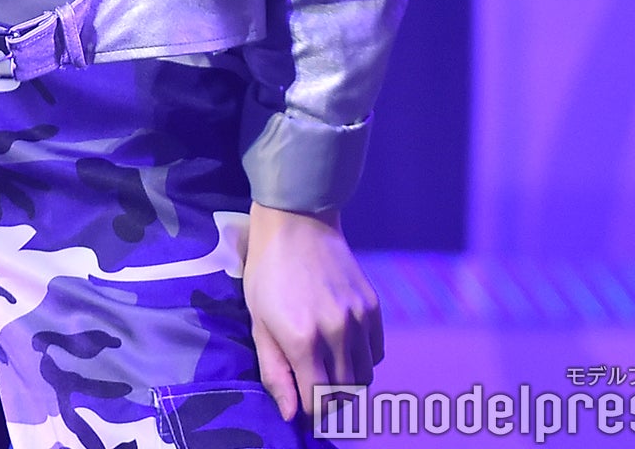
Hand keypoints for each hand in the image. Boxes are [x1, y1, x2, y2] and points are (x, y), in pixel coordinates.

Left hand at [242, 201, 383, 422]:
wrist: (295, 221)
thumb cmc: (267, 271)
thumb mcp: (258, 321)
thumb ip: (274, 370)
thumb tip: (291, 413)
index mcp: (303, 339)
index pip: (318, 401)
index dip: (309, 409)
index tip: (301, 403)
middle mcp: (337, 332)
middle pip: (344, 392)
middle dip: (329, 400)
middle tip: (314, 389)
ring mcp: (359, 317)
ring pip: (365, 376)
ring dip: (348, 383)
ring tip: (330, 371)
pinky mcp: (372, 304)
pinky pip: (376, 351)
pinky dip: (364, 359)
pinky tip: (345, 349)